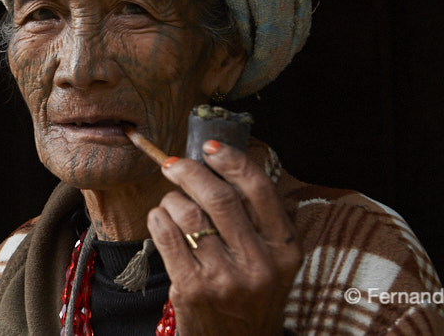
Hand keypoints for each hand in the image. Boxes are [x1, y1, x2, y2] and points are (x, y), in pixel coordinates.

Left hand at [147, 140, 300, 334]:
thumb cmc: (250, 295)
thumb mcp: (272, 261)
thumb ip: (258, 219)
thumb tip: (223, 163)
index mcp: (285, 249)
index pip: (260, 190)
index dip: (233, 161)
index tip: (211, 147)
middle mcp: (259, 264)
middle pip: (219, 198)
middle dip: (190, 172)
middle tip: (173, 164)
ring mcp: (225, 279)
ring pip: (187, 214)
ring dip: (171, 199)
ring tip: (170, 203)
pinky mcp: (193, 290)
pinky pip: (166, 236)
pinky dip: (158, 219)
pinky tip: (161, 220)